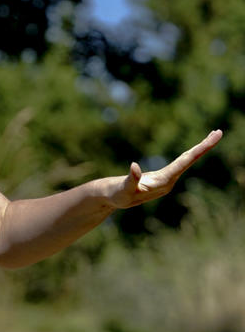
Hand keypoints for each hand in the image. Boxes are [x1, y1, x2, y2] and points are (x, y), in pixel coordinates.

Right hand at [109, 130, 223, 208]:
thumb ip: (130, 179)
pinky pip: (179, 163)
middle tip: (219, 132)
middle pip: (189, 161)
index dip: (199, 149)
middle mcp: (169, 181)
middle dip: (204, 147)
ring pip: (186, 161)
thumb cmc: (116, 195)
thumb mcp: (122, 189)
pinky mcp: (161, 177)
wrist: (111, 200)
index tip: (213, 138)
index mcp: (163, 182)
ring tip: (211, 137)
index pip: (184, 162)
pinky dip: (188, 155)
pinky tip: (192, 152)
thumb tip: (134, 166)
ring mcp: (166, 179)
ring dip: (199, 149)